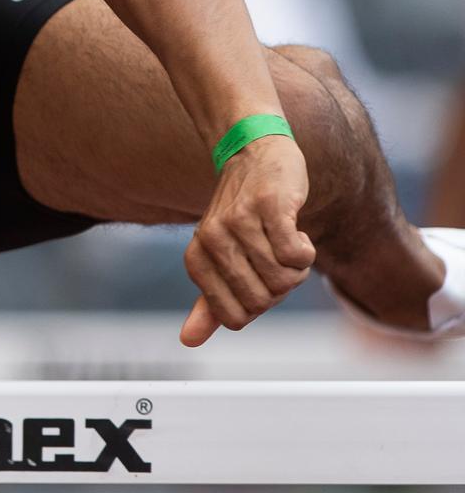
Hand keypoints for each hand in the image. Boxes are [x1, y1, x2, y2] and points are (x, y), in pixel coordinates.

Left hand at [181, 135, 315, 345]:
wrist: (254, 153)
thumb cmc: (240, 215)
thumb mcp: (219, 258)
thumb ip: (209, 302)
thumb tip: (188, 340)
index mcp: (196, 260)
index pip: (236, 317)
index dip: (257, 303)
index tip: (255, 275)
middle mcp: (210, 241)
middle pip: (264, 301)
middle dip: (279, 285)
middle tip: (272, 253)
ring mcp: (238, 222)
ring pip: (285, 280)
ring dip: (296, 265)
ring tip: (281, 236)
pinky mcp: (268, 205)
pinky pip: (298, 255)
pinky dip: (305, 249)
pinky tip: (293, 227)